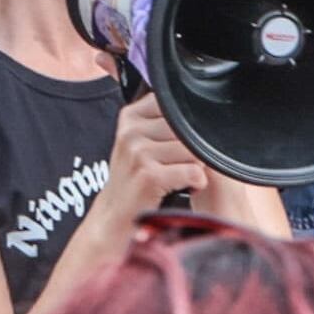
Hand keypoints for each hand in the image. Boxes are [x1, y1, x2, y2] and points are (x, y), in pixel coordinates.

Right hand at [85, 95, 208, 232]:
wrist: (116, 214)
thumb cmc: (136, 176)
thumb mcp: (141, 141)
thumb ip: (162, 119)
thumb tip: (196, 100)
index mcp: (131, 116)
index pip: (177, 106)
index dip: (189, 126)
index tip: (180, 143)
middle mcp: (131, 131)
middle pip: (189, 130)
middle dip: (193, 150)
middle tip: (178, 166)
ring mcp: (138, 152)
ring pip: (194, 151)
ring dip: (196, 168)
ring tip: (178, 177)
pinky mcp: (149, 175)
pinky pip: (194, 172)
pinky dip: (197, 183)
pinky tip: (184, 188)